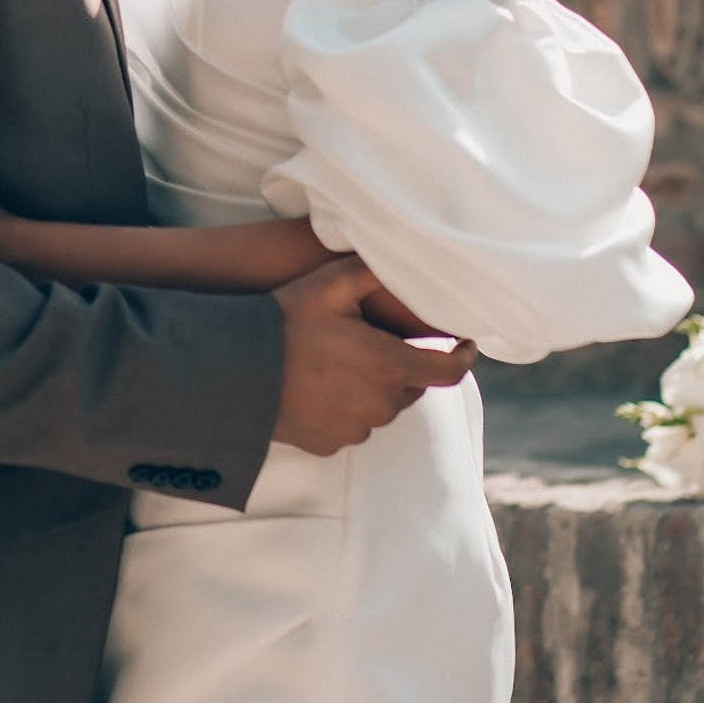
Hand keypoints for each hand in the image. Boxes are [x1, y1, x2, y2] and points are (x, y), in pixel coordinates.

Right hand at [270, 258, 476, 456]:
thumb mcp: (330, 285)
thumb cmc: (287, 321)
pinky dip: (345, 407)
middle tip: (374, 340)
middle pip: (411, 387)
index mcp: (389, 366)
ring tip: (338, 360)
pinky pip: (352, 424)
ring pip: (381, 407)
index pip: (449, 371)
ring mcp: (355, 428)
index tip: (465, 345)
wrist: (237, 369)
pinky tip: (319, 384)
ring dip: (373, 387)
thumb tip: (408, 259)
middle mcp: (380, 405)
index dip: (464, 357)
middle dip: (403, 365)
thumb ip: (373, 272)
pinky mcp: (331, 443)